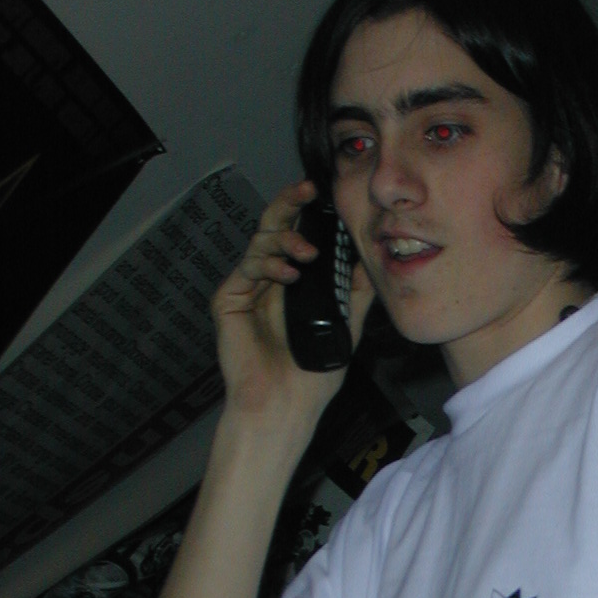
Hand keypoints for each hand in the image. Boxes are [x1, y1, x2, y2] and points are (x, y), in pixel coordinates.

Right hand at [211, 180, 374, 427]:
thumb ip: (355, 293)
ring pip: (260, 242)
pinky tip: (289, 275)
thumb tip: (370, 258)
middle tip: (307, 191)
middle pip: (274, 227)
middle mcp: (268, 280)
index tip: (323, 195)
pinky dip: (268, 265)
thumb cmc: (313, 376)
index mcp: (293, 282)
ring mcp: (247, 288)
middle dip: (290, 204)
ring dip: (285, 239)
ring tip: (307, 254)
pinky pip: (247, 268)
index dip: (307, 212)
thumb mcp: (347, 326)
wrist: (285, 406)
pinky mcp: (228, 300)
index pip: (298, 235)